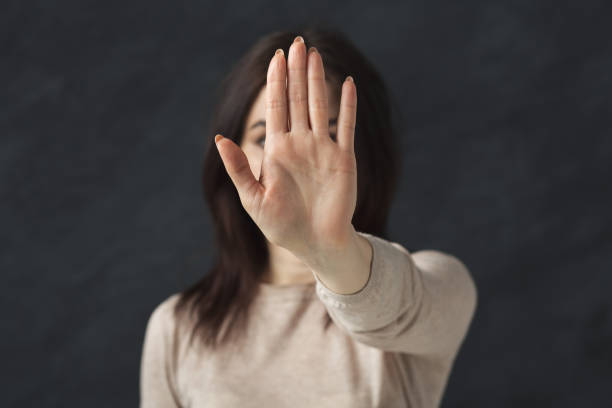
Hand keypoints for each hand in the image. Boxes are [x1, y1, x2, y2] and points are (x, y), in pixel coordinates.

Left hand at [214, 36, 357, 257]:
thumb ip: (239, 169)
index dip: (276, 82)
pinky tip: (345, 85)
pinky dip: (346, 106)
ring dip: (316, 81)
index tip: (277, 58)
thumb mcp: (253, 199)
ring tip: (314, 54)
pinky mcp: (343, 159)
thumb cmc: (282, 226)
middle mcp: (300, 144)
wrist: (315, 244)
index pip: (276, 107)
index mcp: (278, 150)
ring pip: (318, 106)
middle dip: (296, 71)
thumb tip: (221, 139)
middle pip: (297, 99)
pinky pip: (345, 127)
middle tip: (297, 44)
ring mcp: (322, 149)